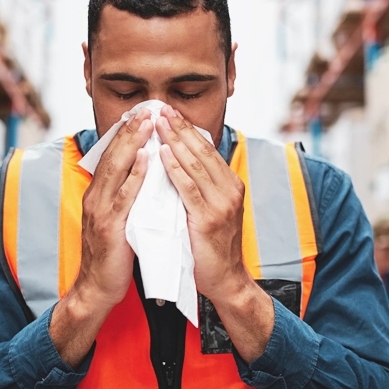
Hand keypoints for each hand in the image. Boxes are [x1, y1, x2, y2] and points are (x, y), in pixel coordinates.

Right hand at [51, 109, 152, 367]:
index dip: (125, 133)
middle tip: (147, 107)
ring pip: (117, 169)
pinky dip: (136, 175)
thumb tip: (142, 175)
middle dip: (130, 130)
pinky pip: (125, 195)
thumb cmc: (112, 256)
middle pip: (113, 156)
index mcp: (97, 195)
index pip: (112, 156)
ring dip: (133, 143)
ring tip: (148, 122)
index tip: (141, 112)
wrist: (96, 289)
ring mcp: (100, 211)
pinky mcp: (110, 227)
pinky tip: (148, 159)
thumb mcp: (116, 220)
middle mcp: (95, 197)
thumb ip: (125, 197)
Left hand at [155, 105, 273, 362]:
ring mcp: (222, 203)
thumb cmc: (212, 247)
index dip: (186, 129)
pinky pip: (189, 188)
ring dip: (175, 140)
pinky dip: (175, 169)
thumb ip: (199, 187)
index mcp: (230, 184)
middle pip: (201, 150)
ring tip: (158, 122)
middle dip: (179, 127)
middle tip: (161, 108)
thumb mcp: (210, 210)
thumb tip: (178, 162)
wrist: (226, 281)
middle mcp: (230, 189)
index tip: (169, 111)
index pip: (206, 149)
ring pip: (195, 164)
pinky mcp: (210, 218)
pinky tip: (163, 154)